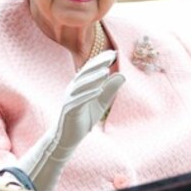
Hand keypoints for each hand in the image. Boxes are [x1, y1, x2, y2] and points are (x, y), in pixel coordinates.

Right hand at [17, 50, 123, 190]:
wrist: (68, 137)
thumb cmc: (84, 118)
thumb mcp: (101, 102)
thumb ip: (110, 89)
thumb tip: (122, 75)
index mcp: (79, 85)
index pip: (90, 69)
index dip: (101, 60)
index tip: (113, 53)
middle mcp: (73, 89)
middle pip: (85, 73)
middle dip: (98, 63)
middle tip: (111, 56)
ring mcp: (69, 99)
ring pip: (81, 85)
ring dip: (94, 77)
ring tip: (106, 71)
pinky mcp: (69, 110)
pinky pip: (79, 100)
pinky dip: (89, 95)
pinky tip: (99, 90)